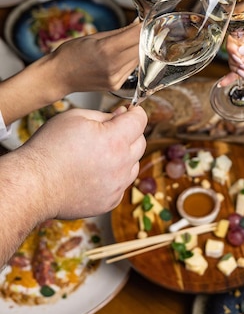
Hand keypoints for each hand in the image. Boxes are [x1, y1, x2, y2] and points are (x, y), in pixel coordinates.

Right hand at [18, 104, 147, 218]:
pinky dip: (114, 177)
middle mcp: (121, 164)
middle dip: (129, 133)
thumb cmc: (49, 149)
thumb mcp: (75, 117)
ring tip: (97, 155)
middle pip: (140, 142)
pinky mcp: (110, 202)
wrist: (34, 184)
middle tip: (107, 133)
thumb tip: (122, 115)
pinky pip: (122, 184)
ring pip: (133, 164)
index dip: (134, 112)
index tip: (128, 112)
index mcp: (115, 140)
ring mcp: (117, 186)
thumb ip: (105, 115)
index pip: (140, 120)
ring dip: (123, 156)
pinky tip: (93, 173)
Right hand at [52, 20, 140, 92]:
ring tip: (134, 41)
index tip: (149, 20)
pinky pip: (132, 69)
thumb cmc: (71, 54)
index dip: (145, 26)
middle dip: (145, 37)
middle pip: (141, 48)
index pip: (136, 35)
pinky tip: (125, 55)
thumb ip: (120, 32)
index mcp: (106, 49)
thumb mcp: (94, 36)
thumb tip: (138, 24)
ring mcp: (116, 78)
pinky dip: (132, 60)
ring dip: (140, 49)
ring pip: (139, 59)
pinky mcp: (116, 85)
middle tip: (145, 28)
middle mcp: (113, 65)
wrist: (58, 77)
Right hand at [219, 18, 243, 85]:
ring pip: (237, 56)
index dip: (234, 49)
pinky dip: (236, 71)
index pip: (236, 34)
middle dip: (237, 60)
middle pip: (234, 46)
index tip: (240, 60)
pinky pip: (243, 63)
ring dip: (238, 67)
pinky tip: (226, 80)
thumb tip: (238, 49)